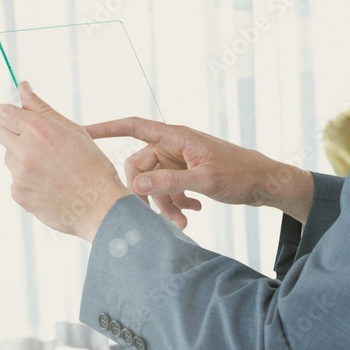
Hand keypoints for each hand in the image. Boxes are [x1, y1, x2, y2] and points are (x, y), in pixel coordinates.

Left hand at [0, 83, 132, 241]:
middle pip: (1, 134)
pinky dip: (28, 181)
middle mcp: (24, 150)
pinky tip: (51, 185)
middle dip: (16, 135)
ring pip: (9, 159)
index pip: (3, 113)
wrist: (100, 206)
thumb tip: (22, 86)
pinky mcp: (19, 194)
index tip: (20, 120)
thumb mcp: (71, 130)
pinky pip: (16, 181)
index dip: (10, 115)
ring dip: (23, 159)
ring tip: (52, 169)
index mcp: (38, 129)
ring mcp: (19, 175)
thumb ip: (41, 108)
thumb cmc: (92, 165)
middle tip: (42, 146)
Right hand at [82, 116, 311, 228]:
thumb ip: (170, 182)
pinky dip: (176, 203)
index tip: (82, 132)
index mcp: (176, 137)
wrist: (267, 183)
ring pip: (155, 182)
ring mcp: (180, 160)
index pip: (133, 126)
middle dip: (146, 192)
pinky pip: (168, 188)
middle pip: (140, 165)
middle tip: (156, 216)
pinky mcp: (187, 174)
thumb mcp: (205, 181)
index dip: (106, 128)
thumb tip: (135, 185)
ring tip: (184, 222)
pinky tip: (194, 213)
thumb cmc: (242, 175)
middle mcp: (174, 146)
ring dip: (164, 204)